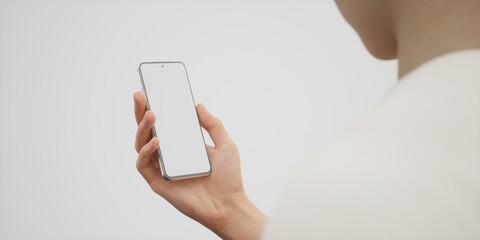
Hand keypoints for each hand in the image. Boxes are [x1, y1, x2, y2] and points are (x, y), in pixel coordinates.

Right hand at [133, 91, 266, 239]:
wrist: (229, 204)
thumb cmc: (228, 178)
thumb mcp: (226, 144)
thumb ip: (213, 124)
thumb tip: (199, 105)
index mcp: (182, 144)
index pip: (164, 122)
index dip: (156, 106)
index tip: (152, 89)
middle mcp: (169, 154)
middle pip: (148, 130)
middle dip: (141, 111)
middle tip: (141, 95)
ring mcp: (162, 167)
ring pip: (141, 144)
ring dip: (143, 128)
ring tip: (152, 115)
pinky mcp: (158, 182)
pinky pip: (144, 164)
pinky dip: (147, 151)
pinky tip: (157, 141)